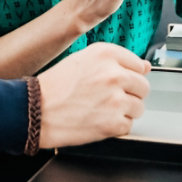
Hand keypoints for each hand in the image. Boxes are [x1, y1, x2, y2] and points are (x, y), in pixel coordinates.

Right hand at [36, 42, 150, 147]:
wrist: (35, 110)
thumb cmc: (55, 86)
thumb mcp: (83, 60)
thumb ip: (116, 61)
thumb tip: (146, 67)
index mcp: (106, 54)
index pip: (138, 64)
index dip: (128, 75)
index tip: (118, 82)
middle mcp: (114, 74)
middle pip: (143, 87)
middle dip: (130, 94)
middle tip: (109, 98)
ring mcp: (116, 99)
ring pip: (138, 107)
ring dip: (124, 111)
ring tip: (101, 110)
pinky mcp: (113, 123)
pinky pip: (128, 126)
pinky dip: (116, 127)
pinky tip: (98, 120)